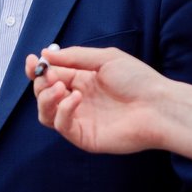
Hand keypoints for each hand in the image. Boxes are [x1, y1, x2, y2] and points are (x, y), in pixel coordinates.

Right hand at [27, 44, 191, 158]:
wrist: (158, 106)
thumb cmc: (138, 80)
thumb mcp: (105, 58)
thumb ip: (74, 57)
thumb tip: (45, 55)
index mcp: (82, 80)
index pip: (51, 75)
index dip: (38, 69)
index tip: (33, 61)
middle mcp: (78, 100)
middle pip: (44, 94)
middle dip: (41, 83)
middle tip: (48, 76)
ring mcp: (80, 119)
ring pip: (46, 113)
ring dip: (45, 98)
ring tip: (60, 88)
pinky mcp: (84, 136)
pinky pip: (61, 125)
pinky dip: (62, 110)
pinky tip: (75, 98)